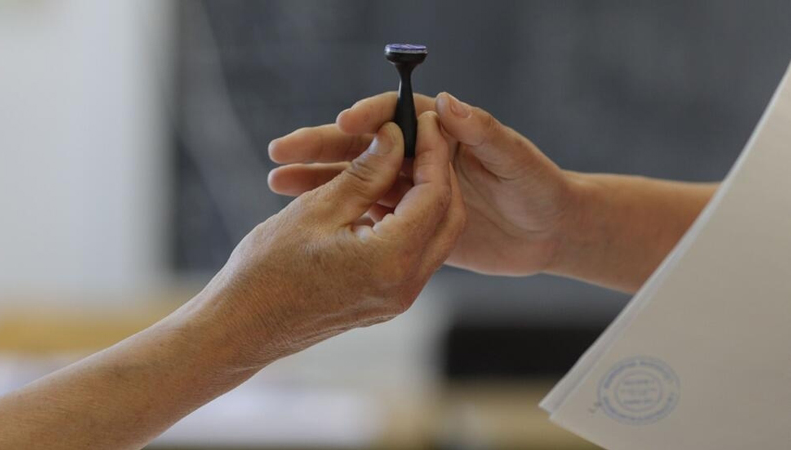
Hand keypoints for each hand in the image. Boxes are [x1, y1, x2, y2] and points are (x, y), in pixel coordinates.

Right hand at [201, 114, 464, 367]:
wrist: (242, 328)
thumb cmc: (267, 271)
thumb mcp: (318, 209)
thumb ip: (366, 172)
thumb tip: (395, 137)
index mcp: (391, 261)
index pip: (436, 195)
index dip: (433, 152)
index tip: (424, 120)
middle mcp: (405, 285)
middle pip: (447, 216)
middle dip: (437, 172)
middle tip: (417, 137)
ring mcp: (398, 297)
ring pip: (432, 234)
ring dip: (420, 193)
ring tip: (394, 158)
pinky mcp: (386, 299)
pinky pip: (411, 251)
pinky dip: (403, 218)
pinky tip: (379, 192)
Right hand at [268, 92, 573, 275]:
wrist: (548, 237)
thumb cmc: (540, 191)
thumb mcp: (516, 160)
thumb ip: (482, 133)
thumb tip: (448, 102)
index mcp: (447, 136)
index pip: (401, 121)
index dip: (372, 118)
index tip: (344, 122)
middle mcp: (425, 162)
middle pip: (368, 153)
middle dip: (325, 148)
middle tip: (284, 149)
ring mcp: (414, 195)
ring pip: (360, 185)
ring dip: (321, 181)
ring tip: (277, 178)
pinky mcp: (410, 227)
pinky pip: (368, 216)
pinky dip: (339, 211)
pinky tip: (303, 207)